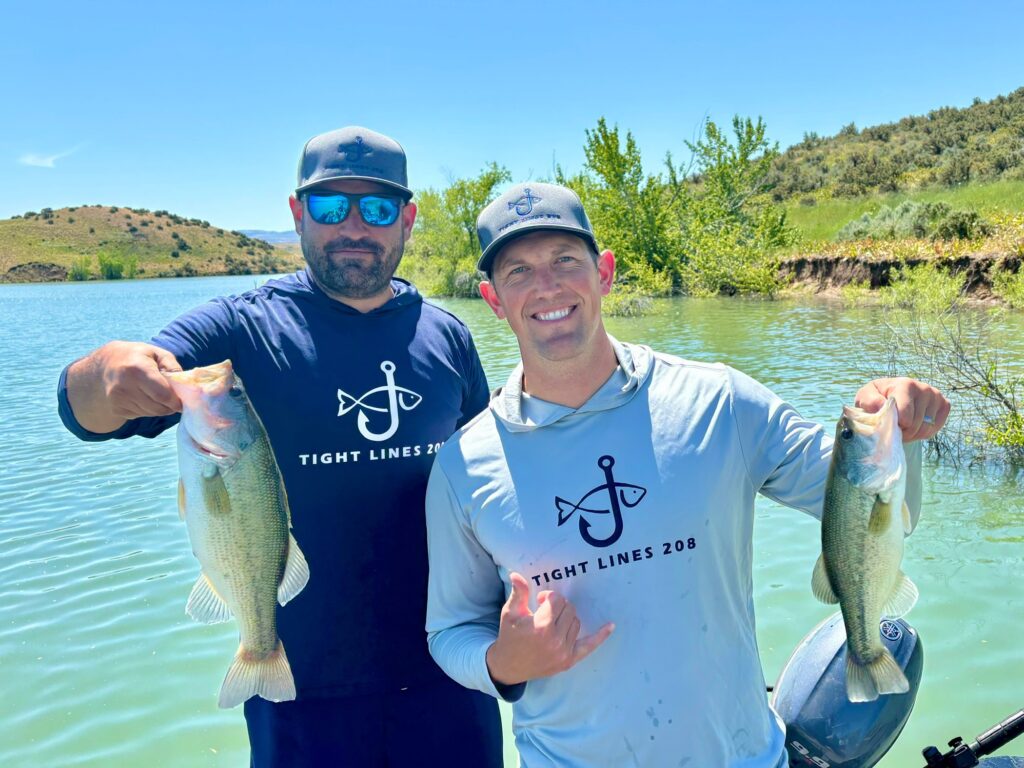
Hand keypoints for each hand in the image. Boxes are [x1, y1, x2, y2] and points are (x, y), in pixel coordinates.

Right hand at [67, 341, 183, 432]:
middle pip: (158, 407)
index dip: (176, 401)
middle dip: (170, 406)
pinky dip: (147, 409)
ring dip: (159, 408)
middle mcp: (124, 386)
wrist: (106, 364)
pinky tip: (142, 396)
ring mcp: (118, 399)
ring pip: (151, 413)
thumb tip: (184, 386)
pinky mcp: (116, 409)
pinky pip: (141, 415)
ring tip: (156, 394)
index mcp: (137, 369)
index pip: (162, 394)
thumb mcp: (157, 353)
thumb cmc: (138, 357)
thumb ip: (173, 367)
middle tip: (172, 399)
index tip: (181, 400)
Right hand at [485, 572, 613, 686]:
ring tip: (552, 623)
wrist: (509, 667)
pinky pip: (589, 646)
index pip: (557, 601)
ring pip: (576, 622)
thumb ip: (518, 593)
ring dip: (567, 618)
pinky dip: (601, 636)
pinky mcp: (569, 661)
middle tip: (545, 610)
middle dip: (558, 606)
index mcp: (541, 626)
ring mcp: (564, 652)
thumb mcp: (510, 613)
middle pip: (569, 609)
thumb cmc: (509, 636)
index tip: (540, 600)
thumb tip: (516, 574)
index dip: (548, 597)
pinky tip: (611, 626)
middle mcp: (555, 640)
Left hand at [855, 377, 950, 442]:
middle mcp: (924, 388)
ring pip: (927, 428)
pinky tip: (915, 426)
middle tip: (895, 428)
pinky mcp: (944, 404)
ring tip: (903, 427)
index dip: (896, 426)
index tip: (888, 423)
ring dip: (913, 434)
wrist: (889, 396)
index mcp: (905, 384)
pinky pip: (936, 427)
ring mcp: (936, 396)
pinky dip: (924, 433)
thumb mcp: (864, 398)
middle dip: (904, 432)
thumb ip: (869, 401)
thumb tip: (882, 405)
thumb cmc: (875, 399)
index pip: (906, 417)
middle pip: (916, 425)